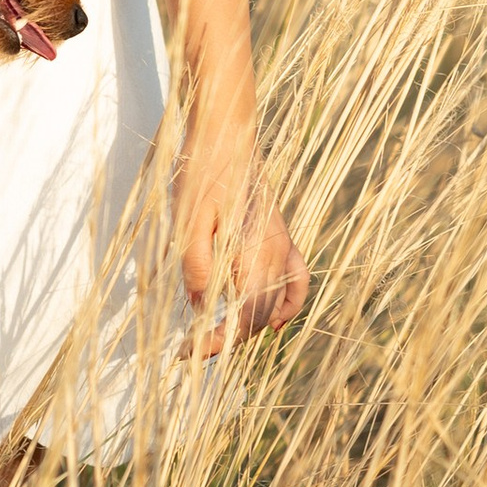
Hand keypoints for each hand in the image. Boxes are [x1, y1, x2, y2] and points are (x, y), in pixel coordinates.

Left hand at [173, 124, 307, 361]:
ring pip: (277, 303)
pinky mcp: (280, 235)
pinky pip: (298, 279)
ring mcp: (282, 244)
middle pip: (260, 316)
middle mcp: (275, 254)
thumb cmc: (203, 172)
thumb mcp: (189, 218)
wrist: (226, 134)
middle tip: (191, 349)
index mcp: (253, 252)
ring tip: (220, 338)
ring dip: (252, 327)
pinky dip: (289, 304)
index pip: (246, 316)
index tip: (191, 352)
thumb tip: (200, 307)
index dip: (220, 341)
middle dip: (229, 339)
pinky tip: (274, 321)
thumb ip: (195, 263)